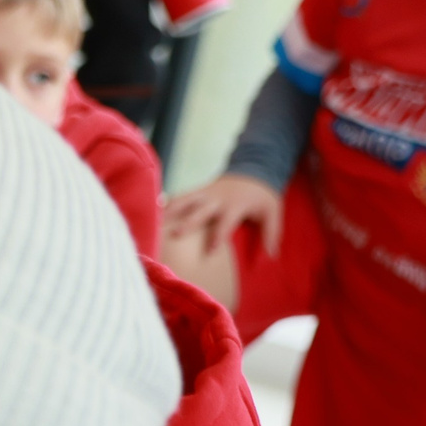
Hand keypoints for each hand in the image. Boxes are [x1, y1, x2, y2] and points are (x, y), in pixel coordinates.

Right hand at [161, 173, 280, 259]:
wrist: (254, 169)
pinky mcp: (198, 190)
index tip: (210, 252)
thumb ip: (272, 233)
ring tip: (154, 221)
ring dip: (170, 210)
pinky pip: (180, 196)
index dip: (219, 236)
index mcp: (235, 205)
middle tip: (175, 235)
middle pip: (200, 210)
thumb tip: (271, 257)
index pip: (226, 222)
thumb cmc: (262, 197)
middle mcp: (217, 199)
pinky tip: (152, 210)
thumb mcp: (272, 212)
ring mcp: (205, 193)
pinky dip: (166, 202)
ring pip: (185, 200)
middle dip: (188, 222)